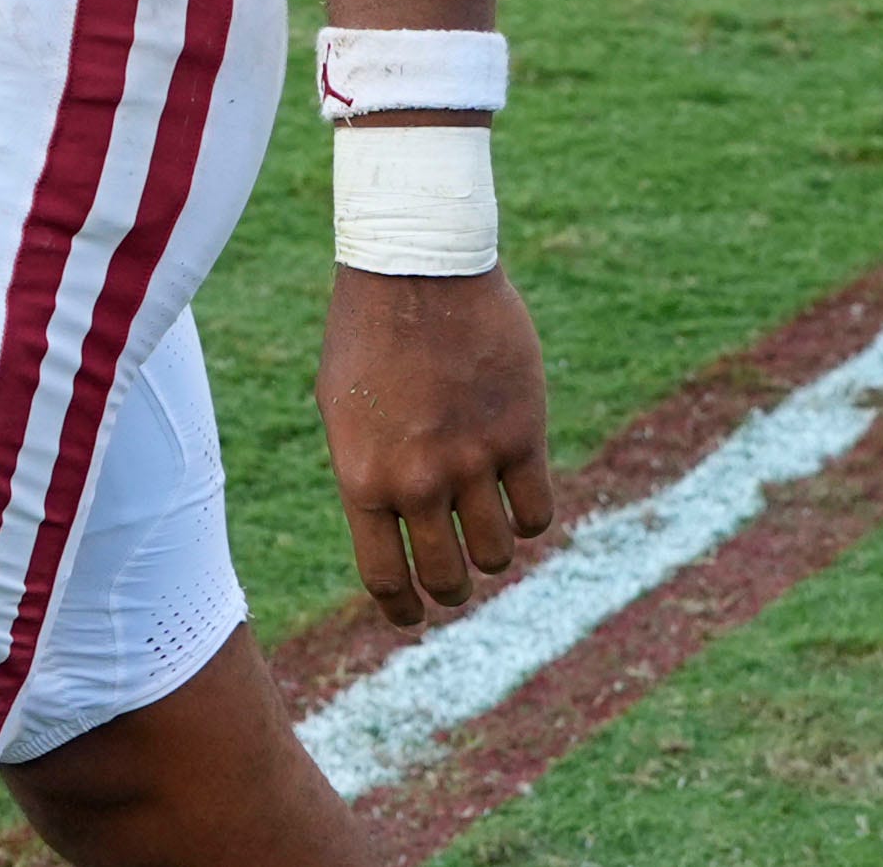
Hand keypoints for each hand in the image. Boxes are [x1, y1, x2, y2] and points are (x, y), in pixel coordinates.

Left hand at [317, 263, 556, 630]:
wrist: (416, 265)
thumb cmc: (368, 332)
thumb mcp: (344, 410)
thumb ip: (368, 472)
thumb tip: (394, 527)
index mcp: (363, 479)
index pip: (387, 578)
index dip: (404, 610)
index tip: (414, 616)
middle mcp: (419, 481)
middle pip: (449, 577)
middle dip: (453, 590)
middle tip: (458, 580)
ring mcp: (473, 459)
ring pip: (500, 553)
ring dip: (495, 554)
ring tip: (489, 534)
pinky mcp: (522, 433)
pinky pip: (538, 511)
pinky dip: (531, 517)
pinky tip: (519, 497)